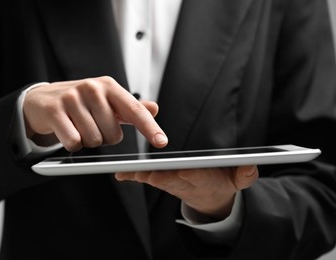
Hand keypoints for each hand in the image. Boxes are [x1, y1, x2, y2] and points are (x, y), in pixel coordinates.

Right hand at [23, 76, 167, 150]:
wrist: (42, 99)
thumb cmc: (80, 102)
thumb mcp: (106, 101)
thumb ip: (130, 108)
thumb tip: (154, 108)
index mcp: (109, 86)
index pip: (135, 110)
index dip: (149, 128)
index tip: (161, 141)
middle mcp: (93, 88)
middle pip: (113, 134)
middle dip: (104, 137)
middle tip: (92, 125)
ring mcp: (73, 98)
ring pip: (94, 140)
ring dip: (88, 141)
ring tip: (78, 126)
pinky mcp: (55, 110)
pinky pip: (74, 142)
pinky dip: (73, 143)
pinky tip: (67, 131)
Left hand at [115, 165, 258, 219]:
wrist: (209, 199)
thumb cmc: (221, 184)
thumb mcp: (237, 181)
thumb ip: (244, 174)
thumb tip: (250, 166)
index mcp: (201, 180)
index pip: (192, 177)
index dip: (183, 174)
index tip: (174, 172)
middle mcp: (183, 181)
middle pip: (168, 178)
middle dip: (155, 175)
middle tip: (142, 173)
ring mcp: (171, 181)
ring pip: (155, 177)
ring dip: (141, 174)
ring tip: (126, 172)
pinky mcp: (162, 178)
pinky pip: (147, 176)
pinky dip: (133, 175)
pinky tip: (120, 174)